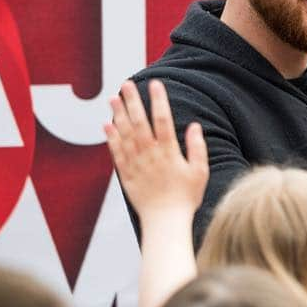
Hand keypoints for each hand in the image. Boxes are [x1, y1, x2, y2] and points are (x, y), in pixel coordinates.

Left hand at [104, 79, 208, 221]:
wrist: (166, 222)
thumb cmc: (186, 198)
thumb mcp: (200, 172)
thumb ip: (197, 148)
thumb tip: (194, 125)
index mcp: (170, 153)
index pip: (163, 120)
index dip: (158, 101)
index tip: (155, 84)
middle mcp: (150, 155)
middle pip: (140, 123)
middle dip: (133, 101)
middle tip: (126, 84)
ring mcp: (136, 165)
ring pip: (125, 135)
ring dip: (118, 115)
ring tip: (113, 98)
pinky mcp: (126, 175)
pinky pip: (116, 154)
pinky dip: (111, 139)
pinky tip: (106, 125)